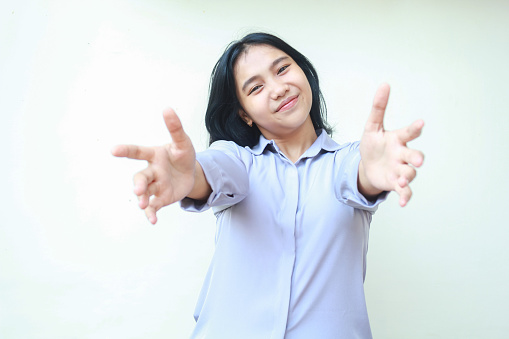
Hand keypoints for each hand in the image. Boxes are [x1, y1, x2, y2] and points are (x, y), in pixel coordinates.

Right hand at [111, 108, 195, 223]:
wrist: (191, 174)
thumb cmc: (182, 155)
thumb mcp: (183, 142)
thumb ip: (175, 128)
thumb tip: (167, 108)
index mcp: (154, 155)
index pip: (138, 152)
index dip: (126, 150)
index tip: (113, 150)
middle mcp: (151, 171)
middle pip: (140, 177)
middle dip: (138, 184)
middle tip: (138, 190)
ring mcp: (155, 186)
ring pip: (144, 193)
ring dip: (142, 199)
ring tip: (143, 205)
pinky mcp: (160, 198)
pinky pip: (153, 206)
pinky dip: (151, 213)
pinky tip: (153, 220)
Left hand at [359, 83, 423, 206]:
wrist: (366, 166)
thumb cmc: (373, 144)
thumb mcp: (371, 126)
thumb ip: (378, 107)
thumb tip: (385, 84)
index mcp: (397, 139)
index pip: (408, 132)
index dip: (414, 128)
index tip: (420, 123)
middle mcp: (402, 155)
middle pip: (414, 156)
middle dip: (417, 158)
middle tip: (418, 160)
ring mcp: (400, 170)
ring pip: (409, 174)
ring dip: (407, 177)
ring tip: (401, 181)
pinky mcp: (395, 183)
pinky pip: (405, 192)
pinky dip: (405, 197)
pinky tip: (402, 203)